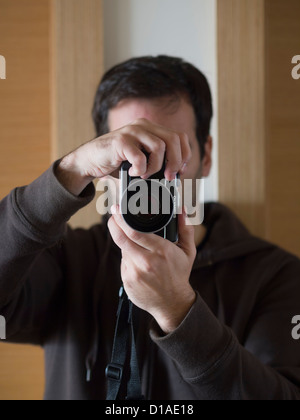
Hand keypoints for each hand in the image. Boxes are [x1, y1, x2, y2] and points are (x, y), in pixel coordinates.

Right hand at [55, 118, 190, 195]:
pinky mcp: (120, 141)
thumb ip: (157, 161)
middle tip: (168, 177)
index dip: (184, 155)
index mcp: (150, 128)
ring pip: (159, 147)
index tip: (179, 172)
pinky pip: (140, 157)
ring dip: (156, 167)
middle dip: (176, 162)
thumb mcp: (141, 159)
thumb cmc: (116, 163)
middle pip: (174, 140)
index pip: (179, 137)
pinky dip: (140, 170)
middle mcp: (143, 126)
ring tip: (144, 175)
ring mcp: (131, 132)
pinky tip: (132, 173)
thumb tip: (177, 176)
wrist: (89, 161)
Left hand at [108, 205, 196, 333]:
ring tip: (138, 247)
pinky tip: (138, 262)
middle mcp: (146, 262)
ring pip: (123, 250)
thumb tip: (182, 211)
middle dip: (114, 224)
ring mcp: (134, 273)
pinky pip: (124, 263)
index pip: (134, 231)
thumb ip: (186, 230)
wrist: (172, 304)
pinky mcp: (127, 281)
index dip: (121, 219)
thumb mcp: (188, 252)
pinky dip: (128, 258)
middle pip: (121, 238)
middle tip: (113, 216)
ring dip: (126, 244)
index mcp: (160, 251)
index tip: (117, 210)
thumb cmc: (179, 275)